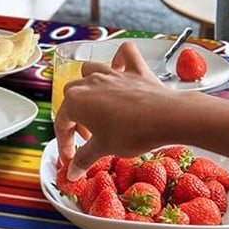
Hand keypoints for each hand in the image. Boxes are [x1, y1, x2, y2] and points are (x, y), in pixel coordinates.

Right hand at [54, 42, 175, 174]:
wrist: (167, 117)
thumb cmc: (131, 133)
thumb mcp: (104, 149)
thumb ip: (84, 159)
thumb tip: (72, 173)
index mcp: (76, 101)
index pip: (61, 123)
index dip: (64, 143)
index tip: (71, 159)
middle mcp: (90, 82)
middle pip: (71, 96)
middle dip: (75, 117)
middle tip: (88, 137)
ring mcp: (112, 73)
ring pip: (89, 71)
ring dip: (88, 87)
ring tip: (97, 106)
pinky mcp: (134, 69)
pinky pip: (123, 54)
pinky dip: (119, 59)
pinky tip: (119, 69)